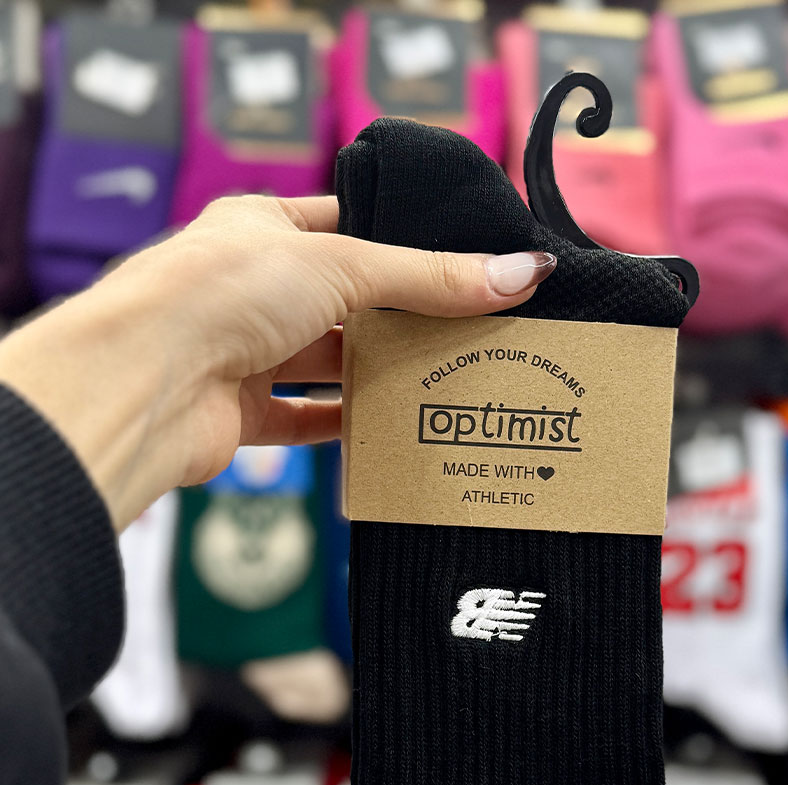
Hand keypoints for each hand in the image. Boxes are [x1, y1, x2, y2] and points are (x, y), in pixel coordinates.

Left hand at [0, 195, 555, 530]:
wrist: (143, 380)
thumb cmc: (214, 294)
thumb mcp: (343, 266)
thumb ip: (432, 278)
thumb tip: (520, 272)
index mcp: (262, 230)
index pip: (346, 227)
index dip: (400, 243)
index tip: (457, 264)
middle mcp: (251, 289)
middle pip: (345, 304)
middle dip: (399, 319)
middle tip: (466, 330)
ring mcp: (244, 351)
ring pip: (327, 363)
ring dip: (376, 373)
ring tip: (442, 381)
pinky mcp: (240, 412)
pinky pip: (303, 419)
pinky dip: (343, 424)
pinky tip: (387, 429)